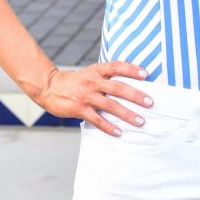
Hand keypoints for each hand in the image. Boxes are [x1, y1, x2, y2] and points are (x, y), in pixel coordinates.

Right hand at [35, 61, 153, 134]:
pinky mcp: (79, 109)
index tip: (146, 74)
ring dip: (127, 114)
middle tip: (150, 102)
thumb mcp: (91, 72)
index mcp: (97, 70)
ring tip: (140, 121)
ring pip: (110, 105)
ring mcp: (86, 96)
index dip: (132, 69)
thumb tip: (130, 85)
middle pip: (117, 87)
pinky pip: (97, 119)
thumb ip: (107, 77)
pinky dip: (109, 127)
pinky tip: (119, 133)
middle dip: (135, 95)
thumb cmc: (76, 81)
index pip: (117, 66)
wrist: (50, 87)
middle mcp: (92, 81)